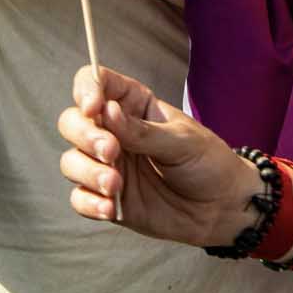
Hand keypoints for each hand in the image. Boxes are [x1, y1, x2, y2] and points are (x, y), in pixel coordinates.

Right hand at [59, 64, 265, 245]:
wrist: (221, 209)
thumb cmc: (207, 164)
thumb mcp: (182, 142)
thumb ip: (143, 131)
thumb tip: (107, 111)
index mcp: (132, 105)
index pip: (95, 83)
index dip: (87, 90)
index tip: (94, 107)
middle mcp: (113, 132)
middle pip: (73, 121)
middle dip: (85, 136)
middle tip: (111, 152)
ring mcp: (107, 165)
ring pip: (71, 161)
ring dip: (87, 172)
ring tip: (116, 186)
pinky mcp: (106, 197)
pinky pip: (79, 198)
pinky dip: (89, 203)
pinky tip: (110, 208)